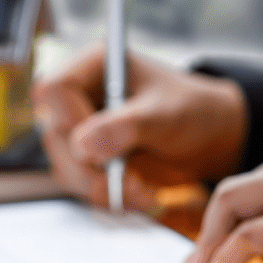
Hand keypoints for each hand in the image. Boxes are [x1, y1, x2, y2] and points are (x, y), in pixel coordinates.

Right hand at [33, 45, 248, 209]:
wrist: (207, 140)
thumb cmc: (191, 111)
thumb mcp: (165, 114)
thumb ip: (126, 126)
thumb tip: (84, 146)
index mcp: (93, 67)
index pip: (56, 89)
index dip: (70, 118)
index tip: (100, 145)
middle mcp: (78, 98)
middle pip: (56, 134)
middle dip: (93, 167)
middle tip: (130, 182)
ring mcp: (78, 131)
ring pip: (64, 165)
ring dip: (101, 187)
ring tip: (142, 192)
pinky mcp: (84, 160)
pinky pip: (78, 184)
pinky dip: (106, 196)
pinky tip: (136, 194)